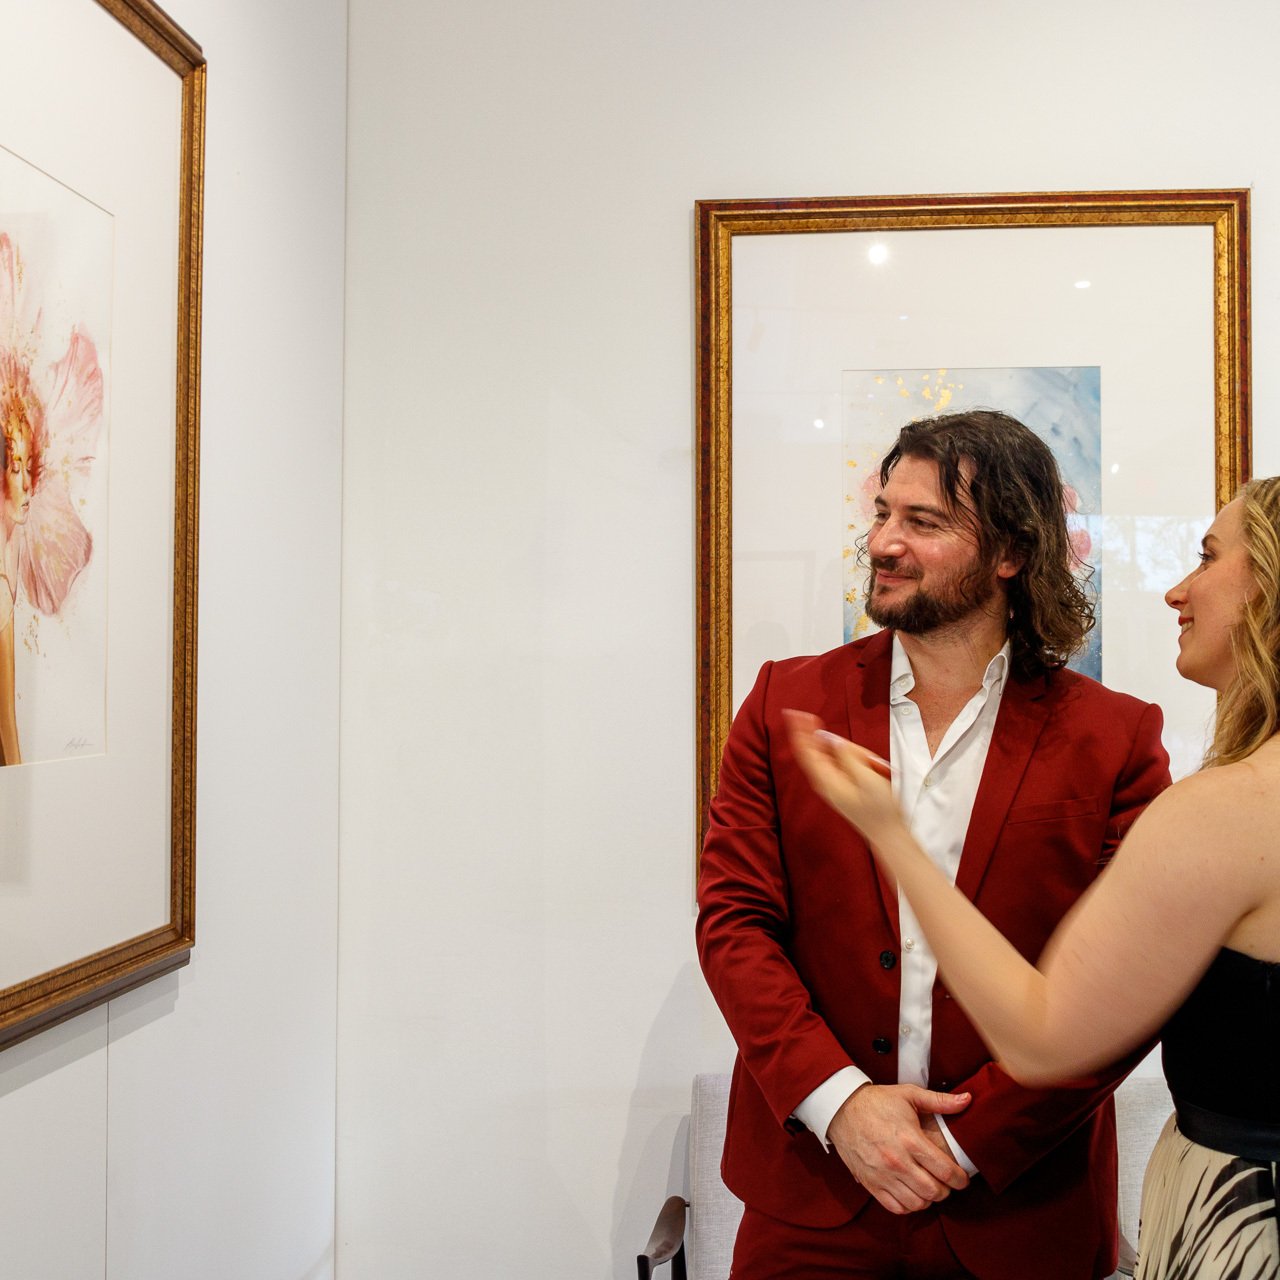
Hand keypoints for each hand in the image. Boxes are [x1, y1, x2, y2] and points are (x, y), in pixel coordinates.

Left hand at [784, 710, 902, 843]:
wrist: (887, 832)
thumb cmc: (879, 808)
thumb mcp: (866, 777)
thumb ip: (846, 755)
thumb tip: (827, 738)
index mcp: (825, 780)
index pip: (804, 750)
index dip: (798, 730)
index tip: (796, 713)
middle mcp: (823, 781)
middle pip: (821, 750)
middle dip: (840, 746)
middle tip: (857, 749)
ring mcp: (832, 783)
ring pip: (835, 755)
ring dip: (855, 754)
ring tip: (875, 768)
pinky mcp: (841, 784)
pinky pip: (842, 763)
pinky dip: (854, 759)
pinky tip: (870, 764)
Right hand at [827, 1083, 971, 1214]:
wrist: (841, 1108)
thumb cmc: (877, 1102)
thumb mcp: (909, 1094)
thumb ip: (940, 1101)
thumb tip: (967, 1100)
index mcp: (910, 1139)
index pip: (945, 1170)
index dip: (960, 1179)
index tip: (962, 1178)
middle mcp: (897, 1161)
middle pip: (934, 1191)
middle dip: (946, 1190)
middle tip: (946, 1182)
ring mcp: (883, 1175)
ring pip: (917, 1203)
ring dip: (928, 1199)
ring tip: (929, 1187)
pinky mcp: (871, 1183)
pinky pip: (896, 1207)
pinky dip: (909, 1205)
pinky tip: (912, 1193)